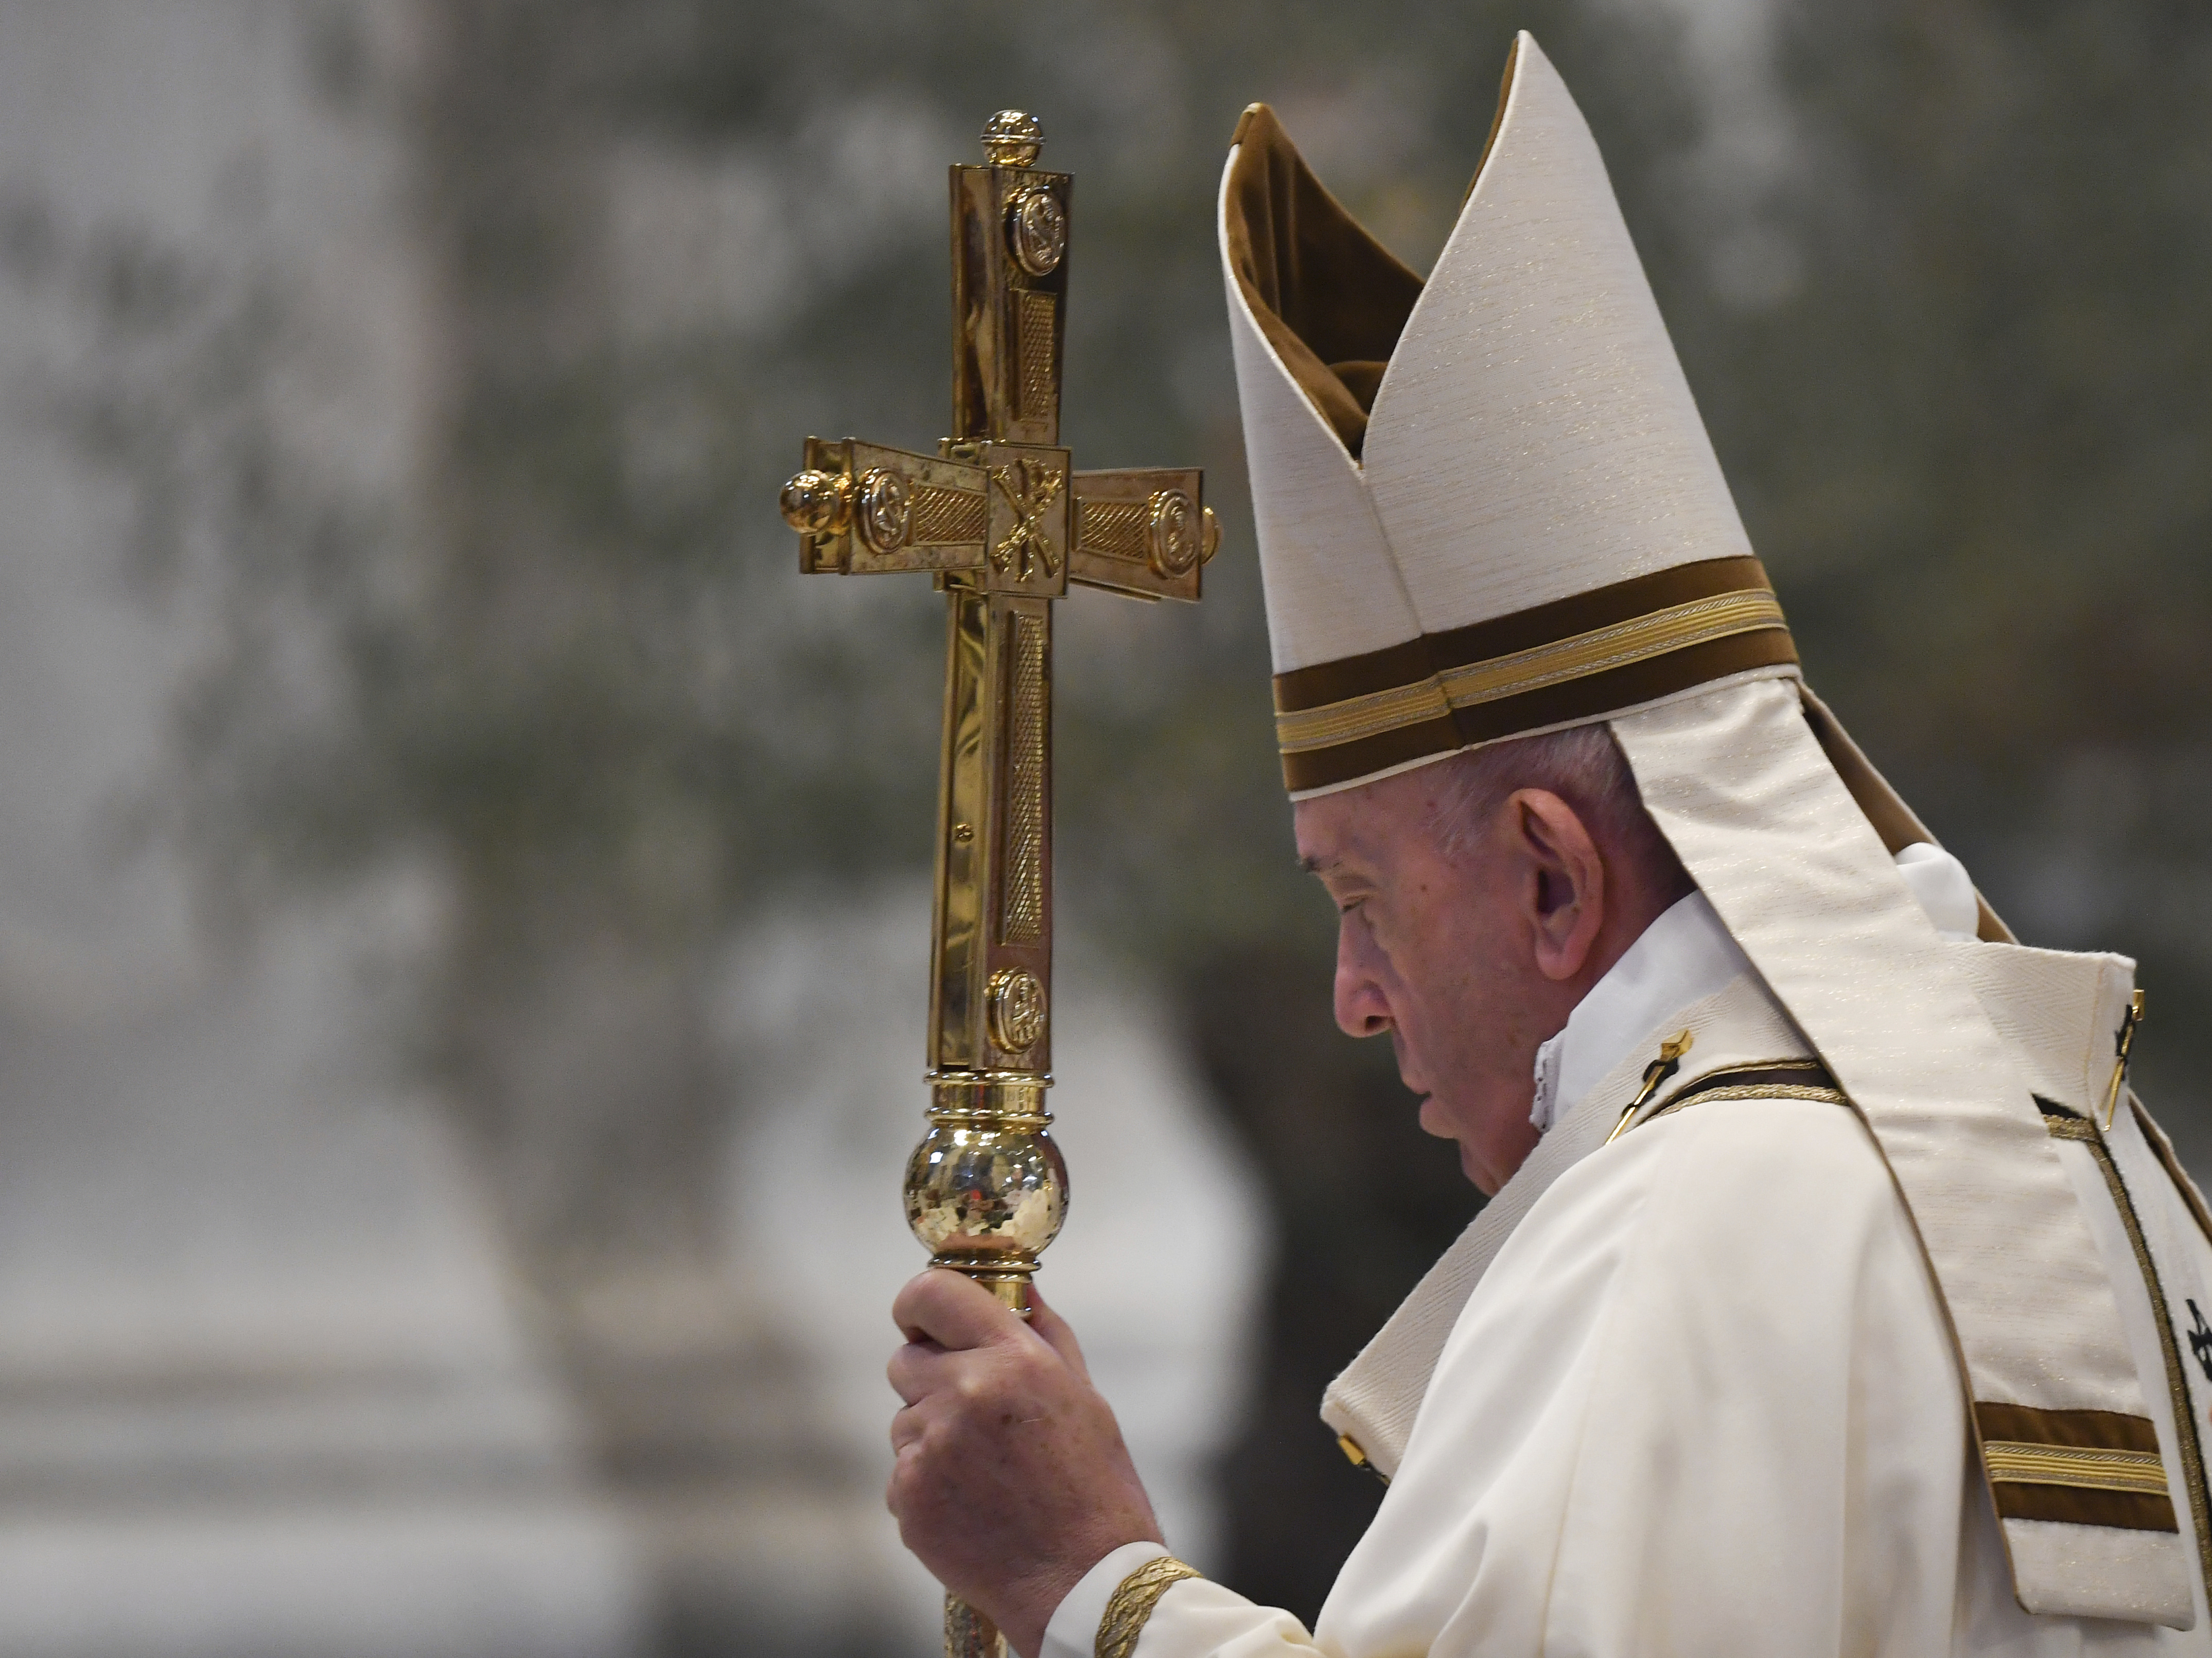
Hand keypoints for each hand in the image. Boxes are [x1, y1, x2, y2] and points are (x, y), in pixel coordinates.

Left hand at [888, 1269, 1162, 1657]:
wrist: (1085, 1582)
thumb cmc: (1095, 1488)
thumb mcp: (1084, 1397)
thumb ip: (1046, 1334)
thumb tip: (1021, 1288)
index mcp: (1014, 1359)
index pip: (932, 1294)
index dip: (919, 1304)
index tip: (923, 1320)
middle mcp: (966, 1393)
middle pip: (905, 1360)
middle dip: (930, 1378)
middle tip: (972, 1412)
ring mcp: (931, 1447)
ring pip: (903, 1420)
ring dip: (931, 1435)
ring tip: (985, 1471)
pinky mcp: (909, 1496)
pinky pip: (901, 1470)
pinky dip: (927, 1483)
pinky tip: (971, 1503)